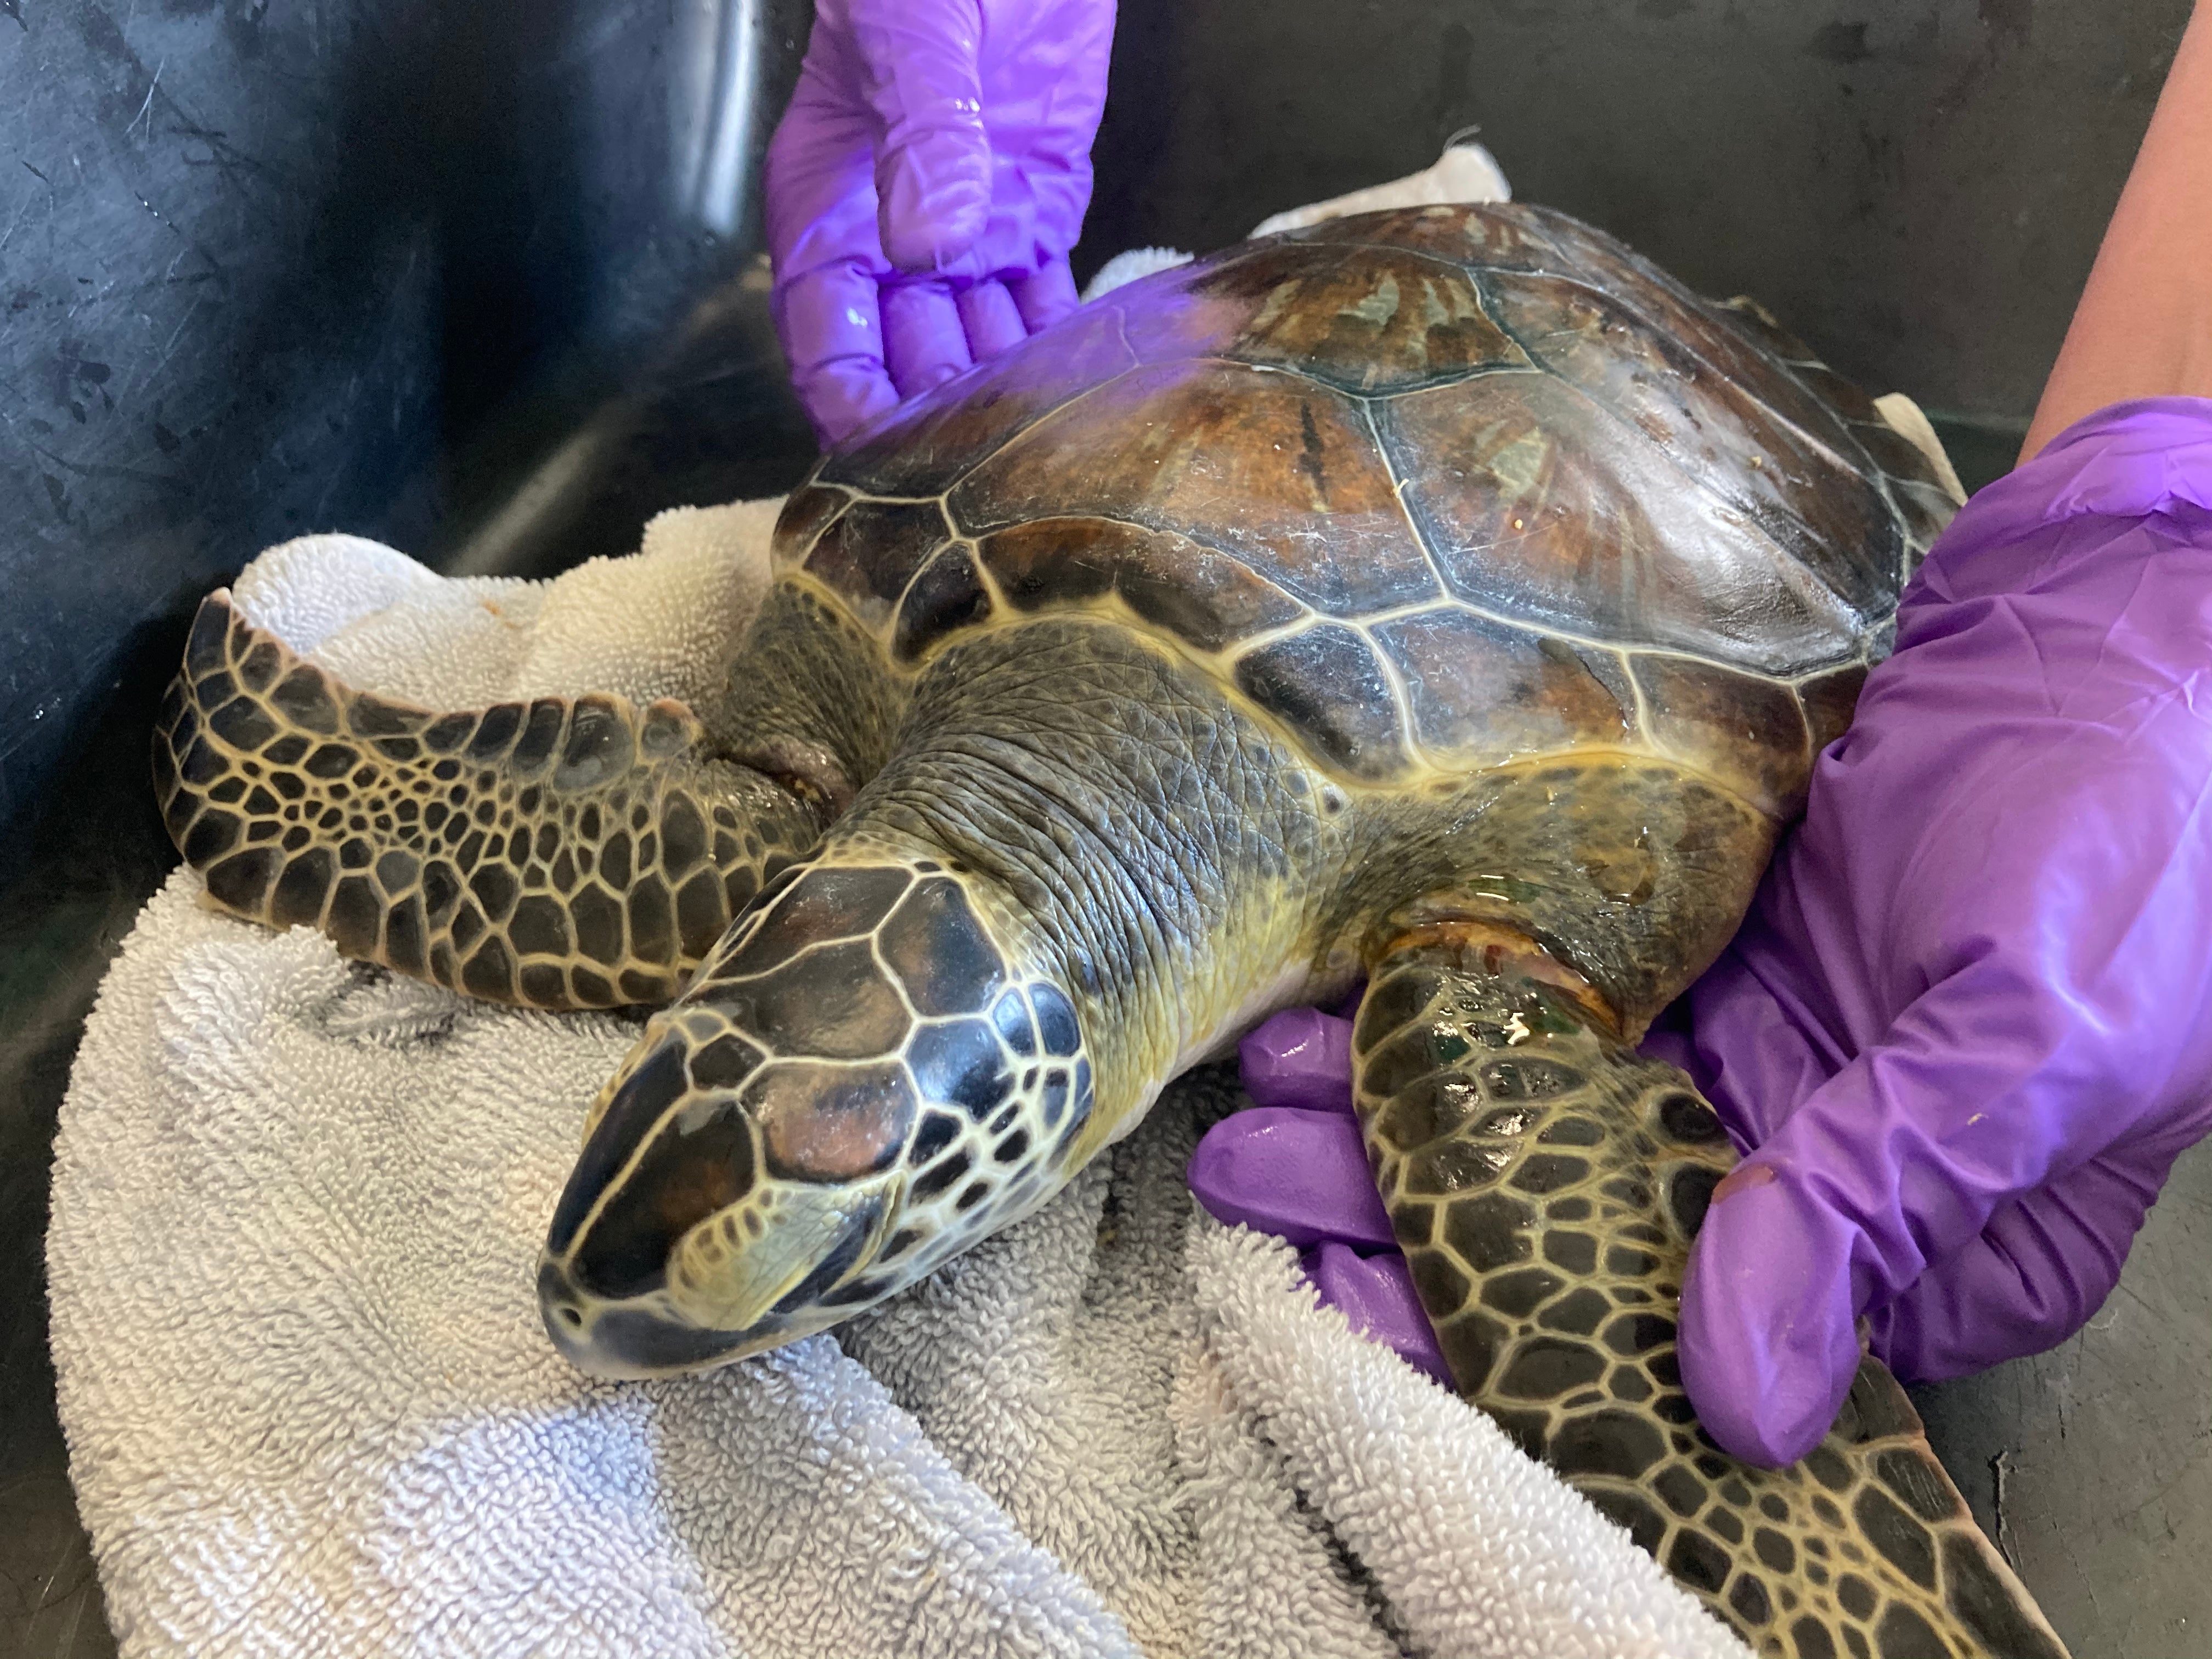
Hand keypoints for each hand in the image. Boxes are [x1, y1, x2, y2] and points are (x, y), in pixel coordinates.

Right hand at [763, 0, 1114, 446]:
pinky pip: (1041, 307)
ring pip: (975, 346)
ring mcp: (967, 229)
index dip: (850, 404)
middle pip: (901, 359)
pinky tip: (1087, 396)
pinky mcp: (1034, 214)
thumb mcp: (912, 32)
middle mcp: (889, 234)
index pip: (824, 333)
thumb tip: (927, 245)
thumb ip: (924, 136)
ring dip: (1001, 401)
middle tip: (983, 483)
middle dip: (934, 424)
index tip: (884, 468)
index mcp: (828, 201)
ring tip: (1040, 458)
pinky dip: (1060, 351)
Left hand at [1192, 400, 2211, 1468]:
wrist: (2138, 626)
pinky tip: (1353, 1007)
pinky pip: (1573, 1002)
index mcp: (1942, 1247)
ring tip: (1259, 1098)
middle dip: (1419, 1211)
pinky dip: (1467, 1006)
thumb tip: (1743, 1400)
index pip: (1707, 1338)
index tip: (1365, 1305)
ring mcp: (1773, 1057)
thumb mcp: (2029, 1037)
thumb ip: (1877, 1199)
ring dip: (1411, 1105)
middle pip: (1600, 1227)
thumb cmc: (2145, 834)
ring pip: (1561, 1113)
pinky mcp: (1725, 953)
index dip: (1524, 1331)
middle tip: (1253, 1186)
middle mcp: (1837, 1169)